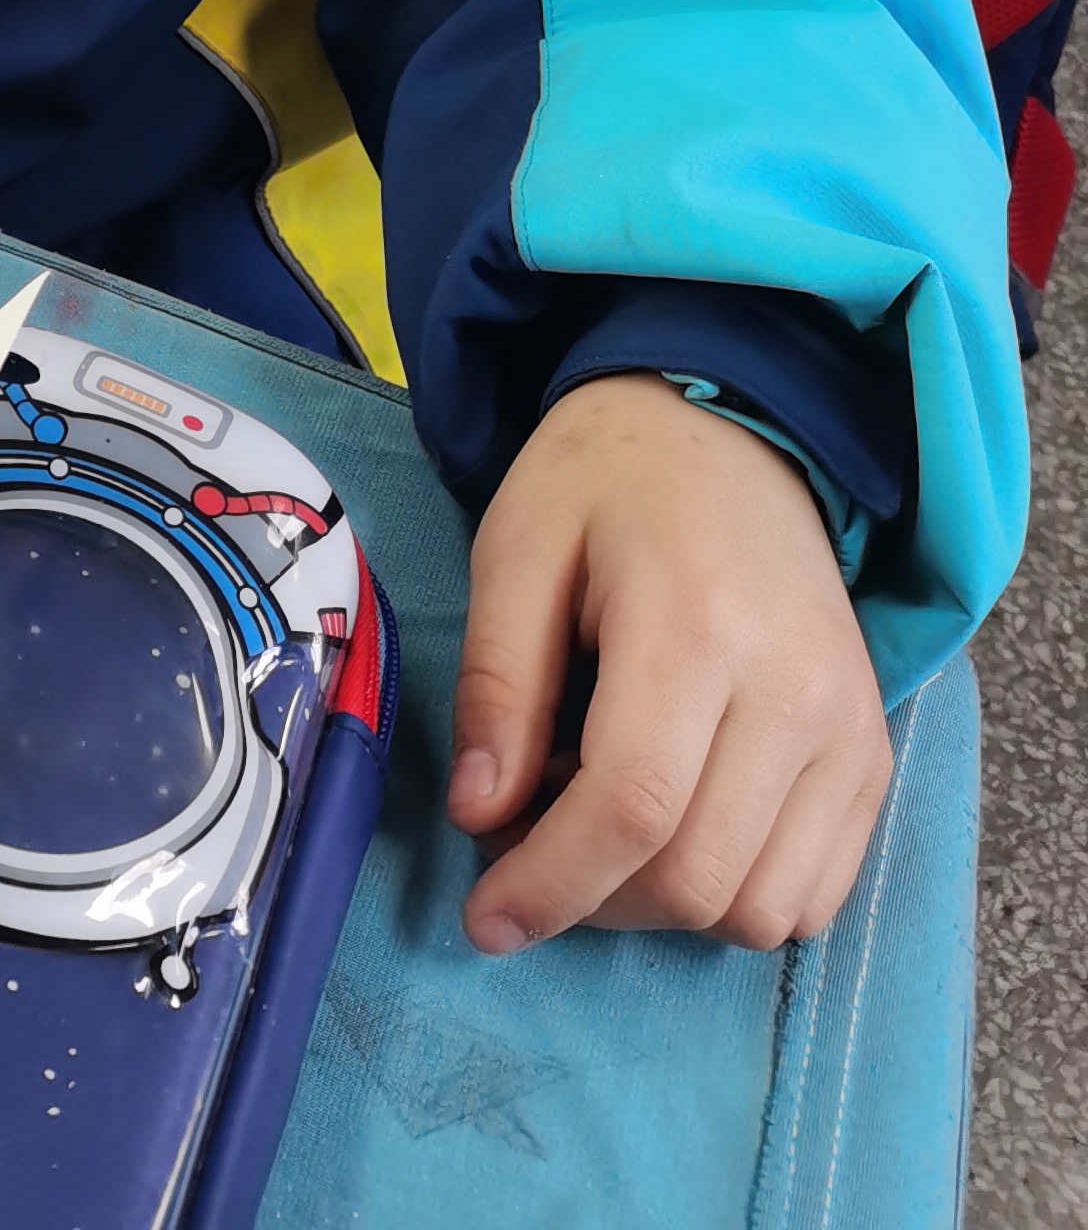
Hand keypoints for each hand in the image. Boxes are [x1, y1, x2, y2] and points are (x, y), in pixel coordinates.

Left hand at [450, 374, 889, 951]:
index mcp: (697, 626)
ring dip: (661, 904)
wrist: (729, 435)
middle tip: (529, 832)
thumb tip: (481, 816)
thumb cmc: (605, 483)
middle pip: (695, 878)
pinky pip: (812, 895)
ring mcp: (851, 731)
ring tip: (602, 812)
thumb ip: (496, 683)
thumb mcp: (516, 549)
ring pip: (758, 908)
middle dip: (592, 896)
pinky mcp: (872, 757)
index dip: (551, 884)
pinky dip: (733, 896)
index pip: (631, 810)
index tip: (485, 917)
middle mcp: (796, 692)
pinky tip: (675, 824)